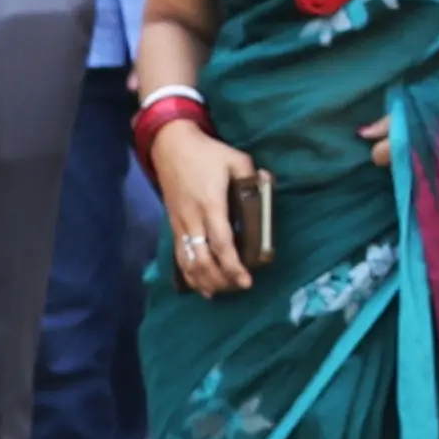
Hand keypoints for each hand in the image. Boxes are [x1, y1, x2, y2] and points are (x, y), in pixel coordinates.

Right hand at [148, 119, 260, 294]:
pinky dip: (189, 275)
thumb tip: (267, 187)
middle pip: (202, 259)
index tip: (246, 281)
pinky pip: (179, 256)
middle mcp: (192, 219)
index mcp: (210, 204)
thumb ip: (252, 177)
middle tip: (239, 287)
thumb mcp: (236, 159)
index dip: (232, 265)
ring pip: (187, 262)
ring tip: (221, 291)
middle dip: (220, 279)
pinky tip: (201, 287)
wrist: (171, 146)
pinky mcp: (172, 226)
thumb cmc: (207, 153)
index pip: (221, 243)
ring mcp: (179, 224)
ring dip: (204, 281)